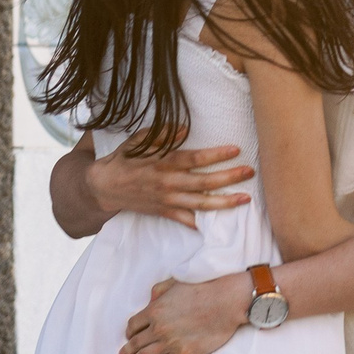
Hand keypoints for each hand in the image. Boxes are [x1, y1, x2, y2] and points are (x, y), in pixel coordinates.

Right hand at [87, 143, 252, 228]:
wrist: (103, 186)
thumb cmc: (124, 159)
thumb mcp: (139, 140)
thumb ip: (162, 135)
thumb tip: (185, 129)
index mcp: (163, 163)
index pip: (195, 159)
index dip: (216, 155)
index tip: (236, 150)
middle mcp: (167, 183)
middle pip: (204, 182)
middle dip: (229, 178)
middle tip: (250, 172)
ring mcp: (166, 200)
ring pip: (200, 203)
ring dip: (224, 202)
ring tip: (244, 199)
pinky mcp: (162, 211)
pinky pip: (183, 218)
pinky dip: (198, 222)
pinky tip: (214, 224)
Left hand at [119, 272, 248, 353]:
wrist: (225, 302)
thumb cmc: (203, 288)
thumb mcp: (176, 282)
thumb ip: (159, 290)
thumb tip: (150, 299)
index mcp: (155, 310)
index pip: (134, 324)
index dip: (130, 332)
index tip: (130, 337)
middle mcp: (158, 328)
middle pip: (135, 342)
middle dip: (127, 350)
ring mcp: (169, 343)